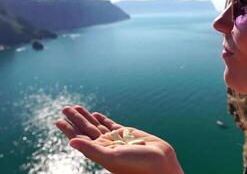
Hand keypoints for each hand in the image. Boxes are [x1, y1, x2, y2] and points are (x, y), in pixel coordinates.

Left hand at [55, 106, 183, 173]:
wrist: (160, 163)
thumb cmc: (137, 165)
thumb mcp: (111, 158)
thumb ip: (91, 150)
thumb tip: (70, 143)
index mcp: (99, 152)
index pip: (79, 138)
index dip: (68, 129)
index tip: (58, 120)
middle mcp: (105, 145)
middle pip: (85, 129)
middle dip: (75, 119)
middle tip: (65, 108)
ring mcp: (115, 139)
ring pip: (97, 125)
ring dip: (86, 117)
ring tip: (76, 108)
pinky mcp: (127, 134)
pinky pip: (111, 124)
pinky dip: (102, 119)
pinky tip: (95, 115)